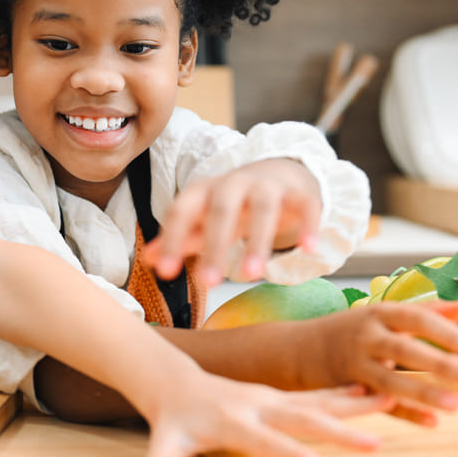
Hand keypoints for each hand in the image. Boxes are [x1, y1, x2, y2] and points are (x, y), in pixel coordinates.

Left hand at [132, 376, 391, 456]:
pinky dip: (347, 395)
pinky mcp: (281, 397)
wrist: (176, 381)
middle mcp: (258, 406)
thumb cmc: (172, 418)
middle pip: (303, 418)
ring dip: (354, 403)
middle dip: (338, 431)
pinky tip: (375, 393)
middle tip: (376, 443)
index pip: (263, 440)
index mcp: (233, 421)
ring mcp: (272, 398)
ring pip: (319, 401)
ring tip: (390, 400)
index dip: (286, 451)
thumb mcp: (163, 442)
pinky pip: (319, 396)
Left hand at [143, 158, 320, 286]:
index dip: (172, 239)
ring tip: (252, 275)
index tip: (165, 273)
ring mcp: (268, 185)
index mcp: (204, 191)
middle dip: (214, 245)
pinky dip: (308, 224)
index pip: (182, 211)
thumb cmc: (234, 204)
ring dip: (257, 240)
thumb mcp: (204, 218)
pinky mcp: (300, 191)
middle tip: (208, 283)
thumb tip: (149, 258)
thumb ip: (180, 236)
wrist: (278, 173)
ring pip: (263, 207)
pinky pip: (306, 204)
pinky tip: (308, 248)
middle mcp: (234, 183)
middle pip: (221, 209)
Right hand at [297, 299, 457, 425]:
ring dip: (422, 393)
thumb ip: (427, 311)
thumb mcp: (383, 314)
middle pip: (403, 350)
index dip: (443, 331)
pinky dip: (404, 414)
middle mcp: (366, 338)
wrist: (299, 349)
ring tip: (456, 405)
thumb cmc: (353, 329)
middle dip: (438, 364)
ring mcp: (355, 366)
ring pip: (390, 381)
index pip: (414, 318)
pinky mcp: (348, 391)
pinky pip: (378, 405)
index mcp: (378, 314)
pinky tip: (432, 423)